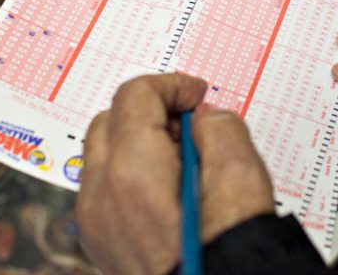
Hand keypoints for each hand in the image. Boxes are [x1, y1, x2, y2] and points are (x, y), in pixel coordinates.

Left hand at [77, 74, 274, 274]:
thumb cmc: (231, 252)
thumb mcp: (242, 172)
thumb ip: (220, 126)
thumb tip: (203, 120)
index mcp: (132, 170)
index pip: (135, 95)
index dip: (171, 85)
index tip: (195, 95)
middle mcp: (102, 194)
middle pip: (108, 119)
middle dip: (148, 110)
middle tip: (190, 122)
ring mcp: (96, 221)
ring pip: (102, 154)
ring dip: (137, 141)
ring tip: (184, 159)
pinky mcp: (101, 241)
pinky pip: (104, 188)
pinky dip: (130, 173)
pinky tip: (170, 189)